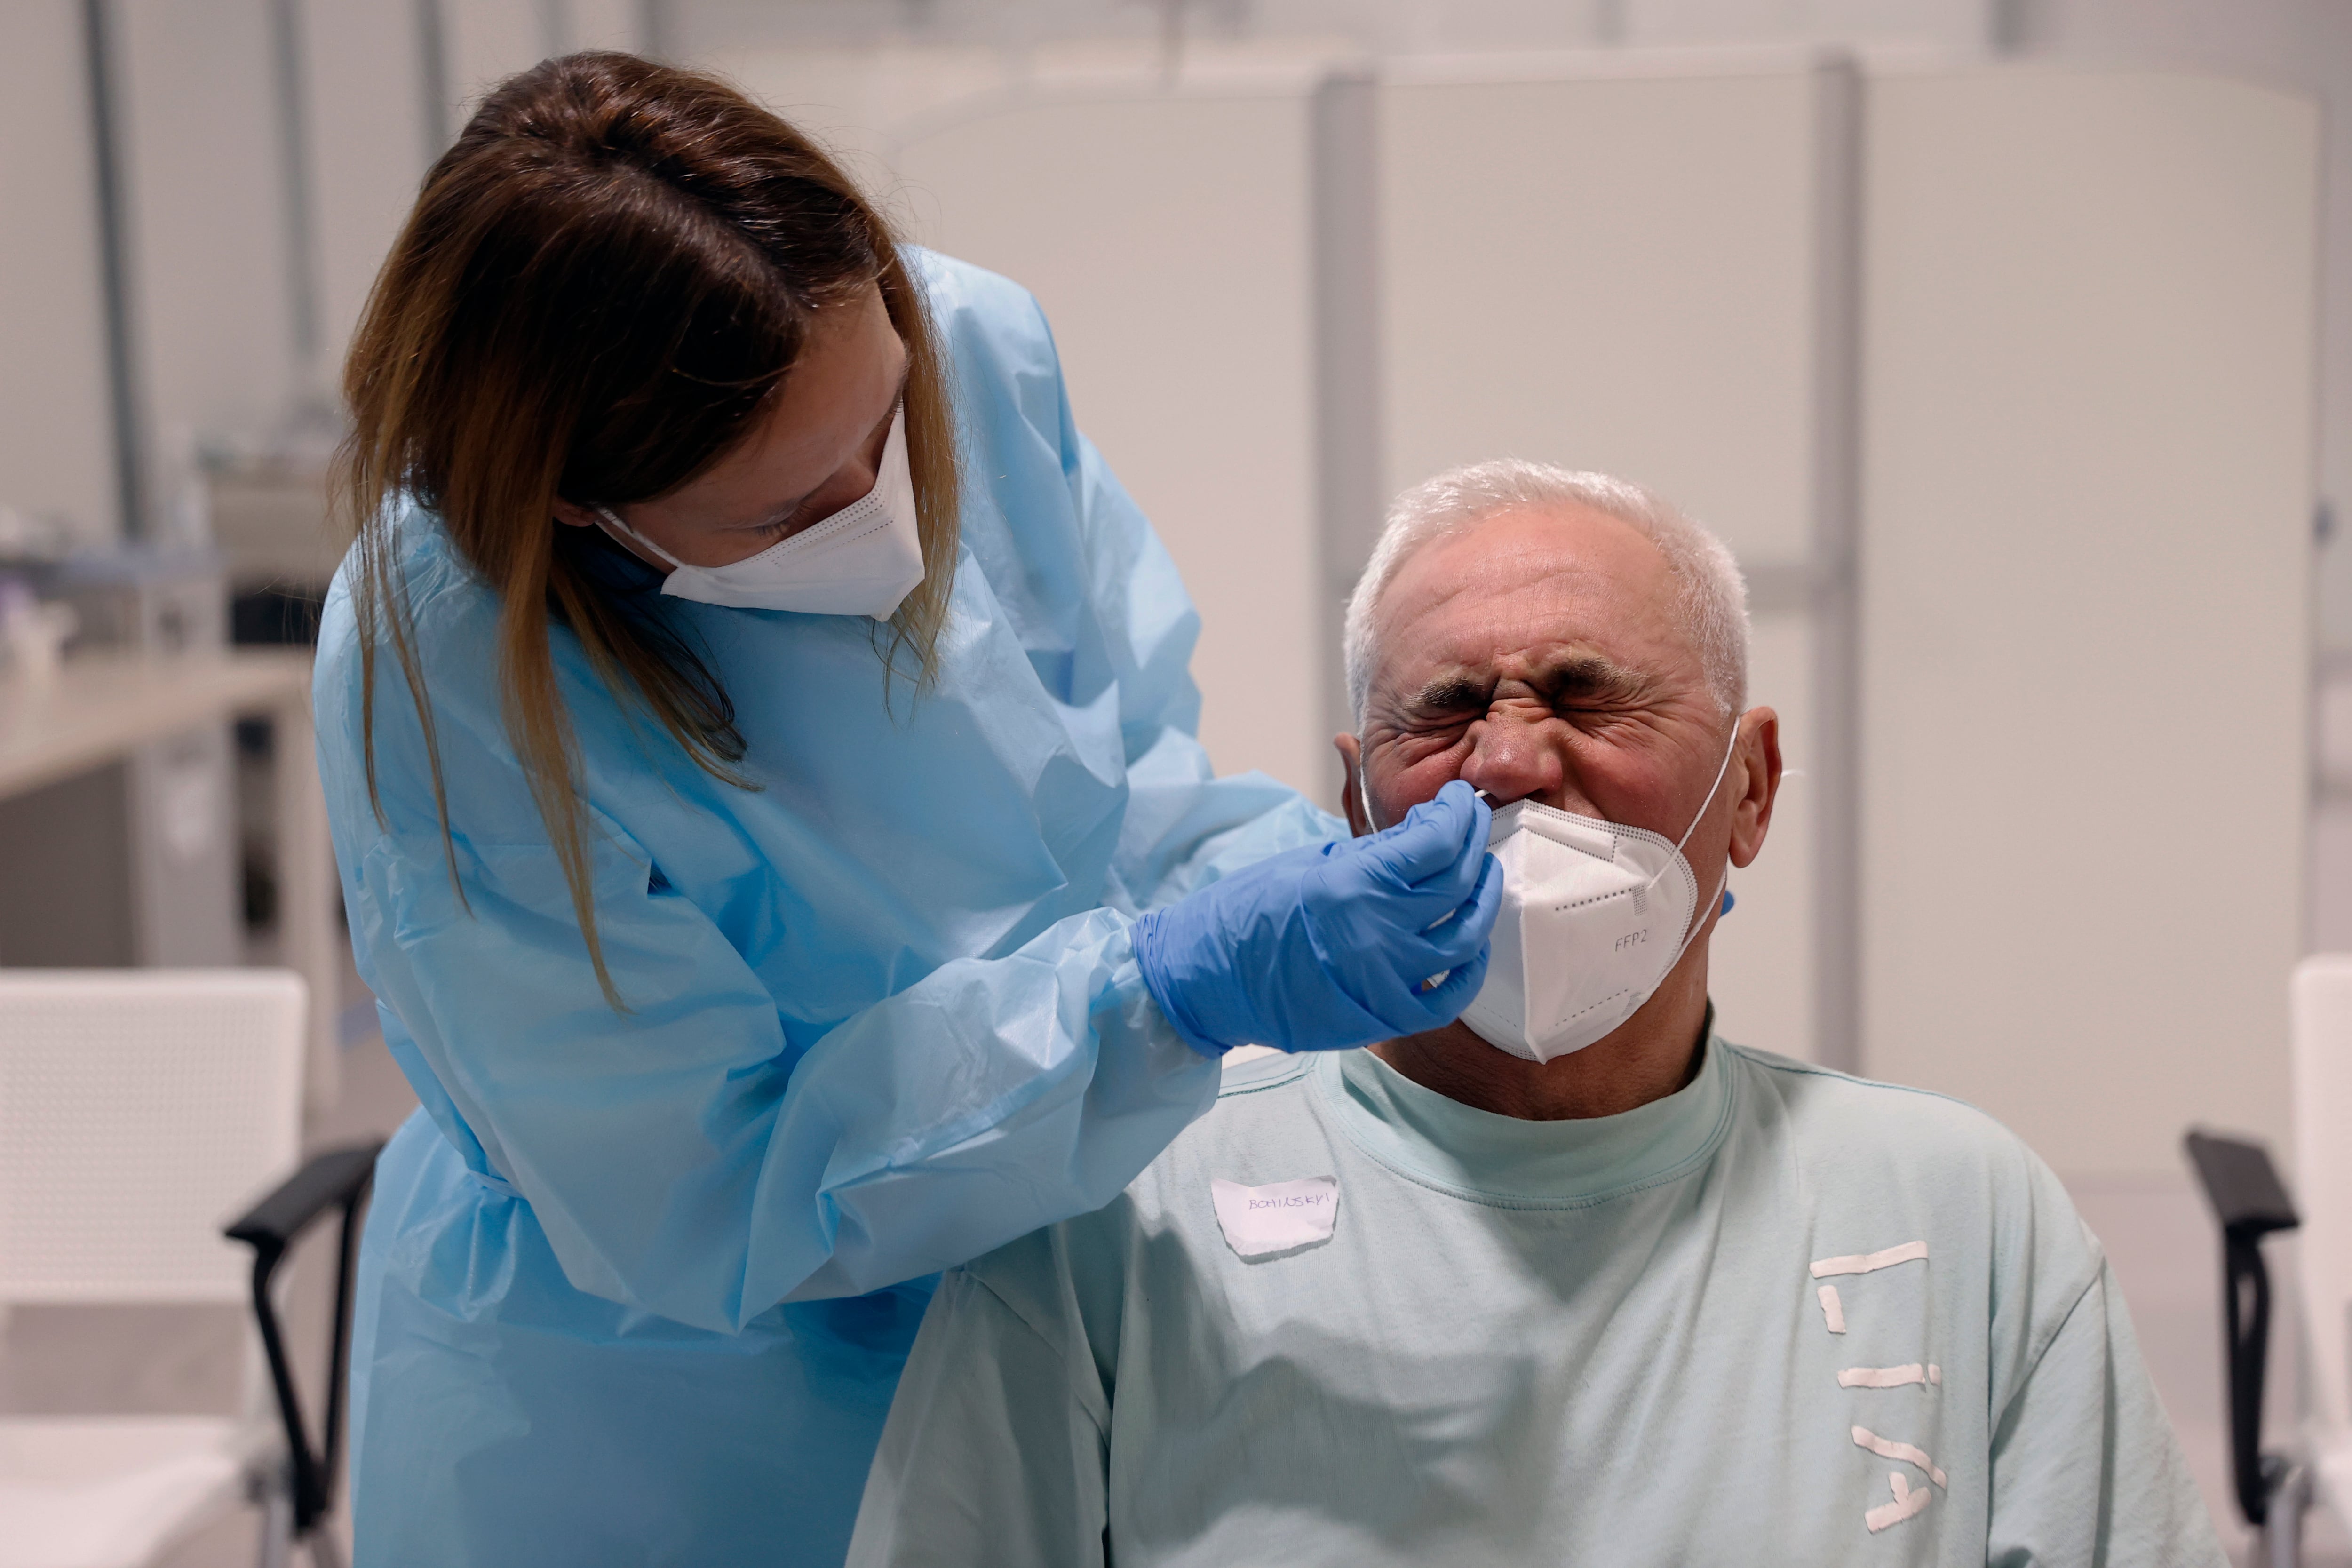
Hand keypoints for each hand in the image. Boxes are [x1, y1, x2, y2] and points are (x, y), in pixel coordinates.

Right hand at [1132, 781, 1500, 1053]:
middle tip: (1472, 823)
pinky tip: (1472, 943)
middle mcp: (1375, 932)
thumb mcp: (1308, 861)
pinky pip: (1450, 996)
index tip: (1461, 799)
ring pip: (1465, 937)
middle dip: (1472, 842)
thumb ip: (1372, 851)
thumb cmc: (1248, 913)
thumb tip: (1426, 833)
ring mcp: (1384, 980)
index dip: (1458, 812)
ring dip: (1482, 899)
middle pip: (1456, 882)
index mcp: (1350, 883)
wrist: (1206, 979)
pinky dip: (1470, 969)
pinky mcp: (1384, 1017)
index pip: (1435, 840)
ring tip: (1482, 875)